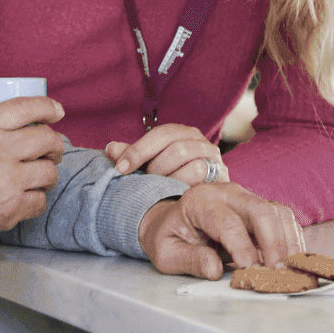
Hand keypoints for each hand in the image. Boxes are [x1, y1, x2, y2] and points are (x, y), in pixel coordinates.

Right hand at [0, 97, 66, 245]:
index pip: (27, 108)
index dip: (47, 107)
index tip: (55, 110)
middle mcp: (2, 150)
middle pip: (47, 139)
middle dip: (54, 142)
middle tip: (51, 146)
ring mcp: (11, 180)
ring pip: (49, 172)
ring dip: (49, 172)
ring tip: (43, 174)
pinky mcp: (13, 208)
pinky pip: (40, 202)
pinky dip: (38, 199)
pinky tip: (31, 199)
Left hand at [105, 123, 226, 186]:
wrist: (202, 200)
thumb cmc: (170, 177)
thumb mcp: (149, 164)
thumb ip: (132, 155)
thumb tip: (110, 148)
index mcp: (183, 133)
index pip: (161, 134)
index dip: (138, 150)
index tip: (120, 168)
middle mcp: (202, 142)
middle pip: (178, 149)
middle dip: (156, 169)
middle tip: (147, 182)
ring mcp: (216, 161)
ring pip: (194, 166)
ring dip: (172, 181)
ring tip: (161, 189)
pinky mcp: (224, 180)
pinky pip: (205, 184)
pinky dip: (186, 189)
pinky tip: (174, 196)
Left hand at [136, 180, 304, 280]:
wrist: (171, 221)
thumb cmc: (169, 237)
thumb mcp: (166, 253)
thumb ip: (189, 260)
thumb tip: (215, 270)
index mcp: (199, 201)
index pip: (227, 222)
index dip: (242, 248)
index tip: (251, 271)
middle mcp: (226, 192)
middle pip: (260, 211)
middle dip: (274, 243)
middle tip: (279, 273)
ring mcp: (245, 197)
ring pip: (278, 213)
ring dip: (288, 243)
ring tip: (289, 271)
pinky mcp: (259, 207)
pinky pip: (284, 219)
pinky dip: (292, 240)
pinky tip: (292, 262)